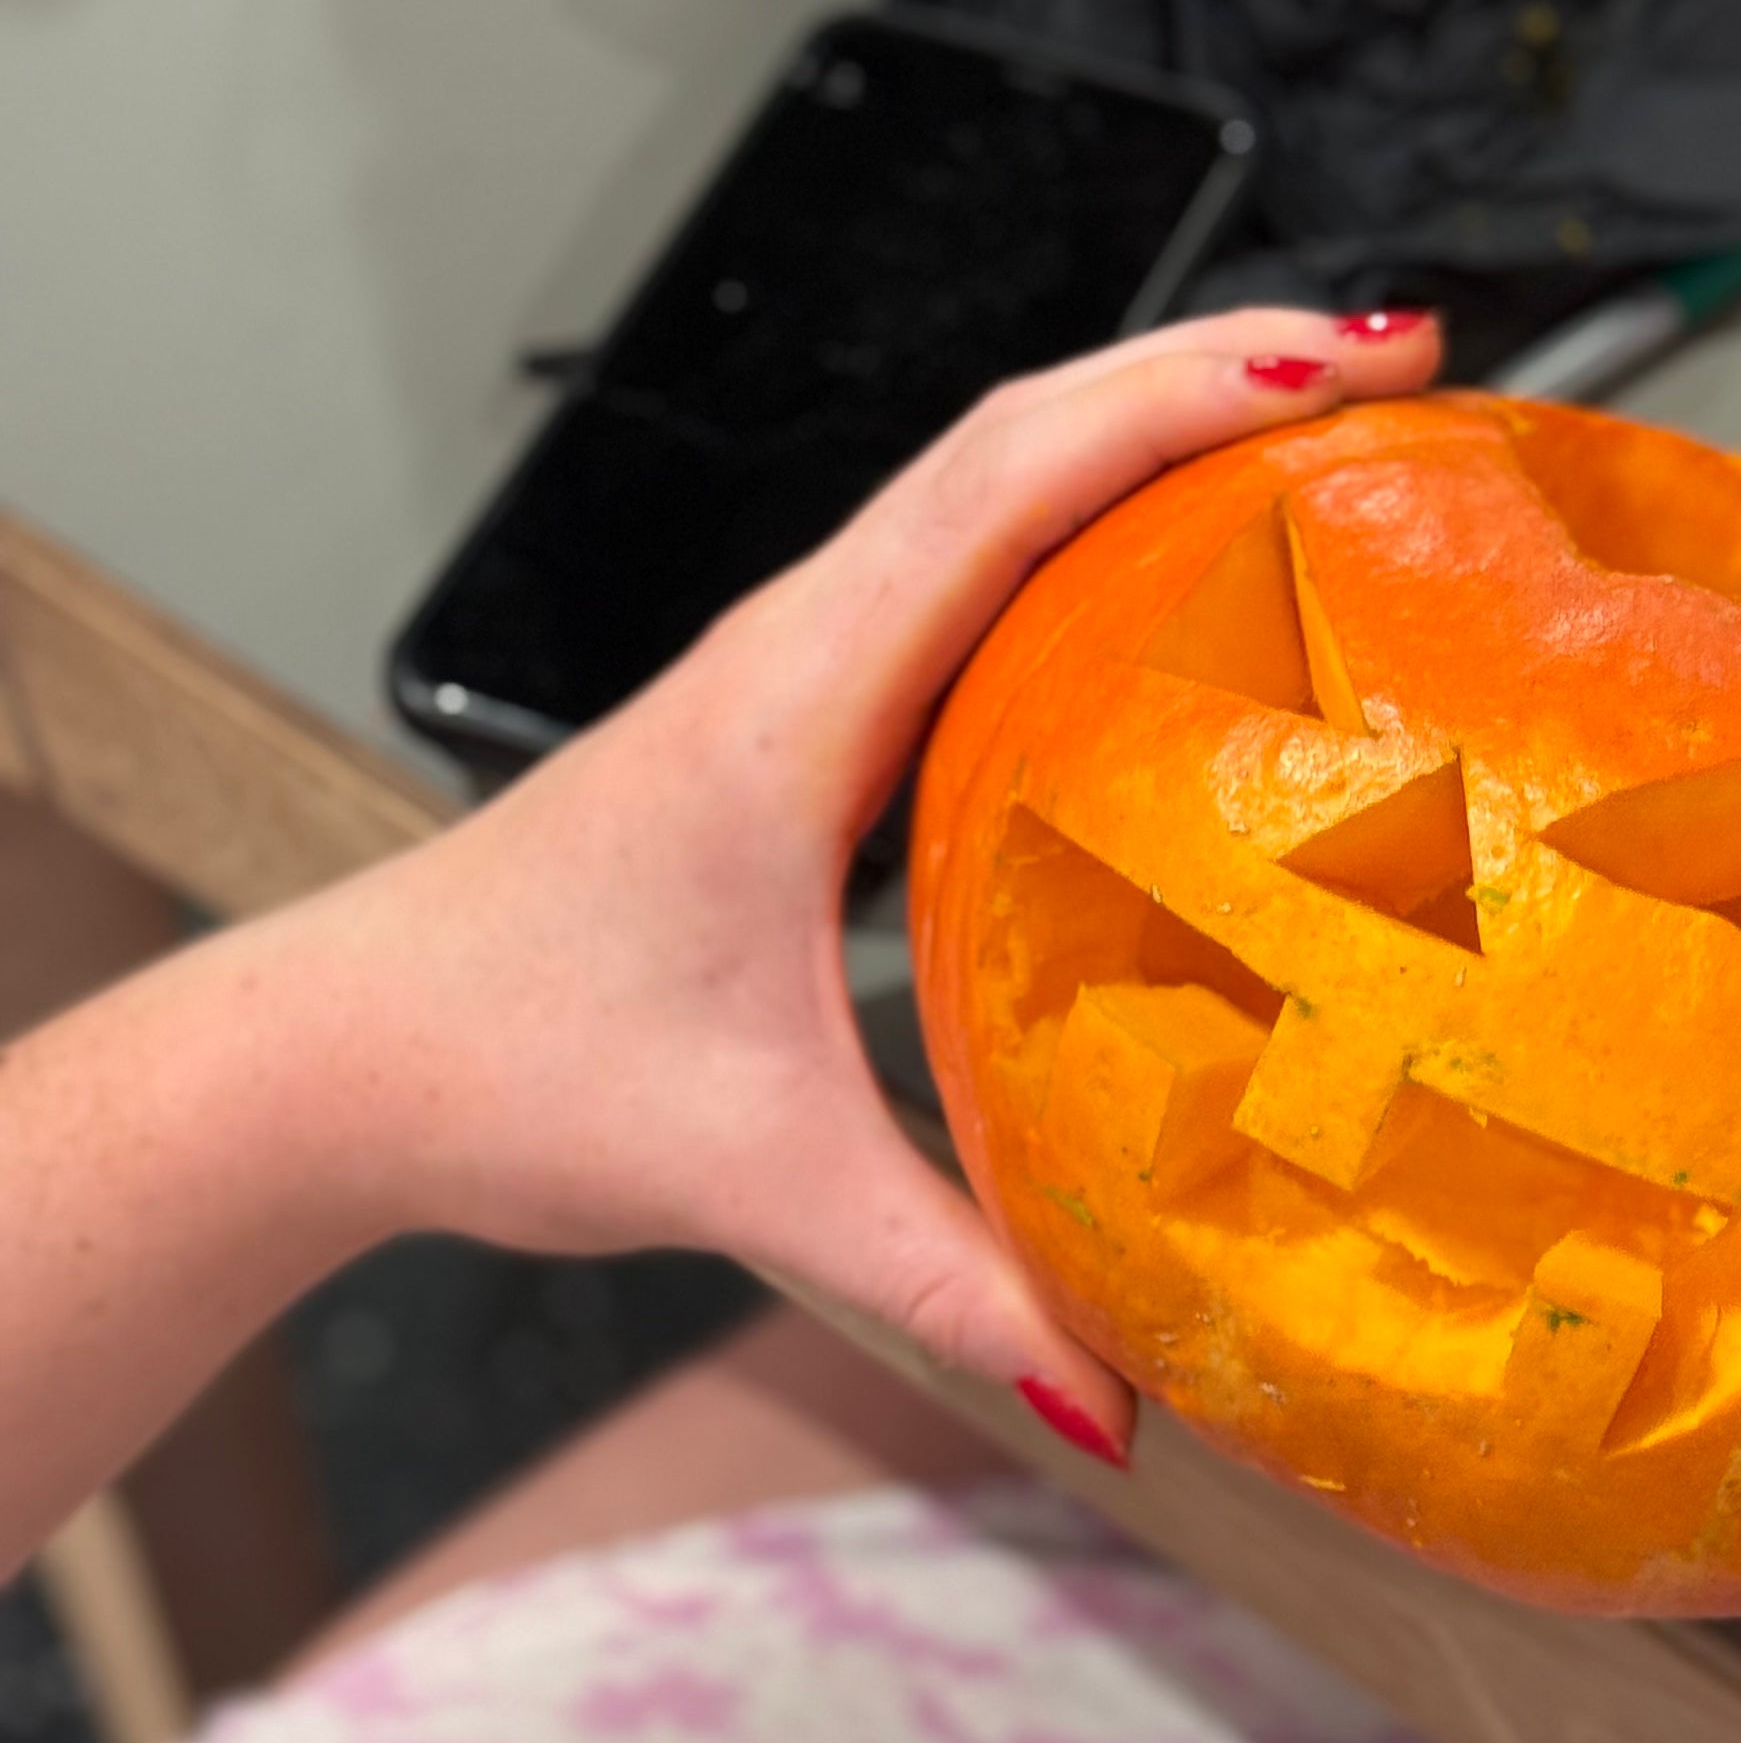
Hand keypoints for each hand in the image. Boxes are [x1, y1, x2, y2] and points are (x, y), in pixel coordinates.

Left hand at [290, 313, 1438, 1461]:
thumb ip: (947, 1280)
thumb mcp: (748, 1178)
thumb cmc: (501, 1066)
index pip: (1011, 482)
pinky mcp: (805, 707)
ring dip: (1154, 420)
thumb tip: (1123, 1388)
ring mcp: (802, 659)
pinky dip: (1091, 512)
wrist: (339, 1051)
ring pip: (998, 475)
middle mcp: (804, 639)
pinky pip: (973, 559)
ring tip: (1328, 416)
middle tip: (1400, 354)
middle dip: (1214, 365)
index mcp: (797, 696)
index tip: (1336, 363)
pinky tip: (1187, 566)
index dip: (1180, 400)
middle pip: (1029, 429)